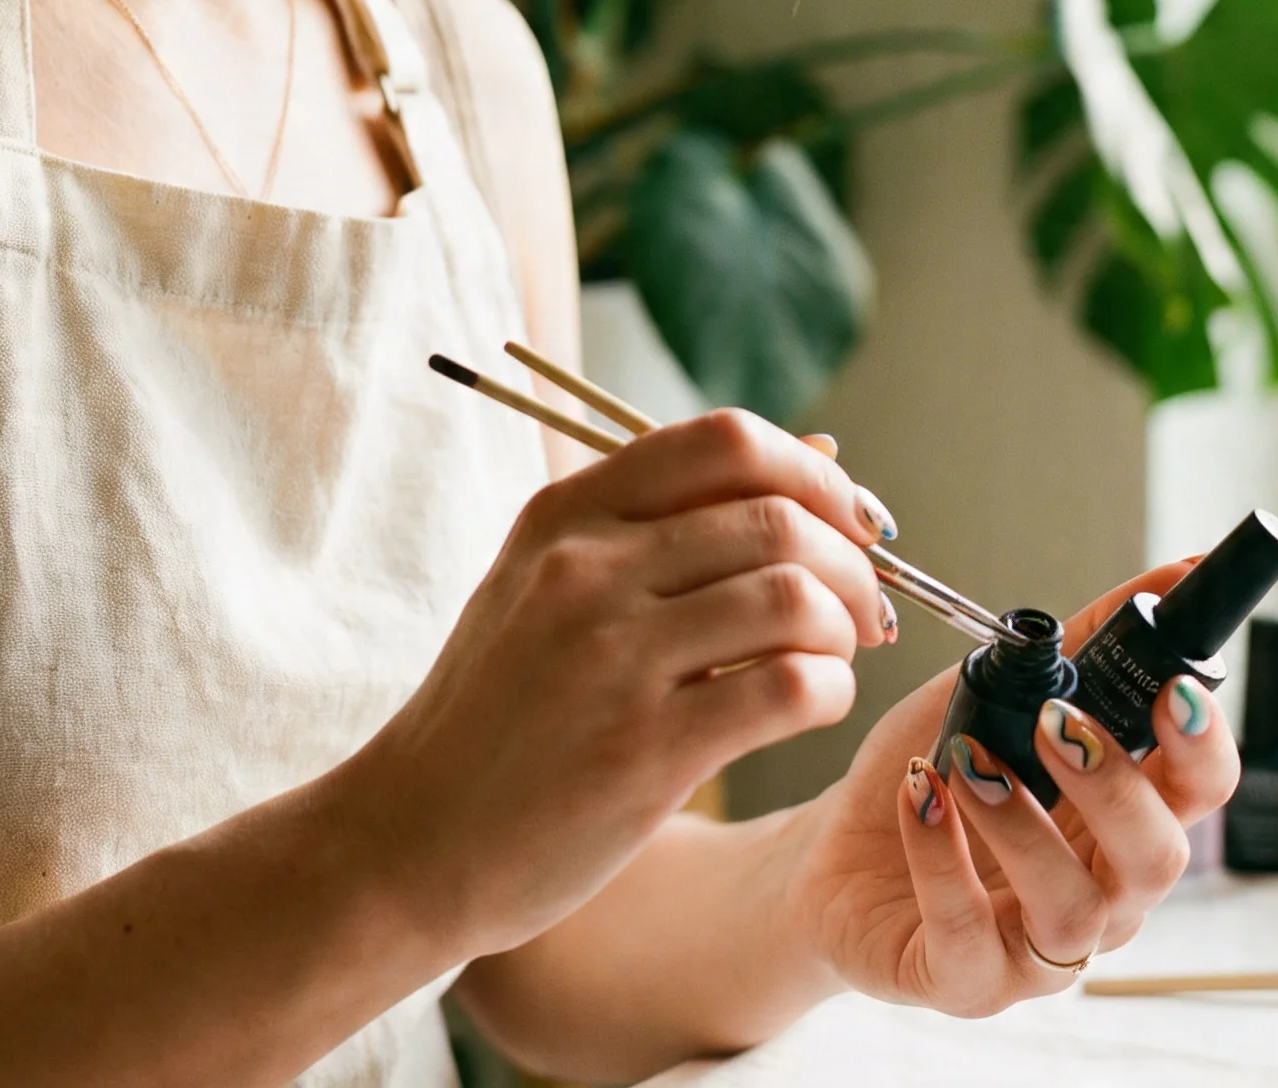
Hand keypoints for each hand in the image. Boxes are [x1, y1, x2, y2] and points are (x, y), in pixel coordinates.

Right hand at [337, 410, 897, 960]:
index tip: (849, 520)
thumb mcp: (553, 580)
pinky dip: (830, 691)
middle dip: (850, 558)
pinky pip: (787, 688)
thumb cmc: (500, 706)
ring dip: (846, 627)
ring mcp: (613, 658)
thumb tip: (822, 450)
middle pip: (776, 516)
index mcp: (567, 513)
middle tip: (864, 605)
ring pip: (794, 597)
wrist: (412, 836)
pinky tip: (814, 706)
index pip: (725, 441)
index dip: (814, 471)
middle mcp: (588, 569)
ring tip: (837, 657)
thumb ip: (676, 514)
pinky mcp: (644, 749)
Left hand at [785, 560, 1240, 1014]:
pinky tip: (921, 800)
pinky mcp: (964, 981)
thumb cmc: (938, 767)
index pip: (1201, 791)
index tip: (1173, 689)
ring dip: (1021, 823)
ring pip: (1071, 909)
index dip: (1203, 744)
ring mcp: (1037, 948)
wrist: (838, 848)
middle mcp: (1100, 893)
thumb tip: (1180, 571)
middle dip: (1114, 784)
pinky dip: (943, 862)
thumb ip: (1087, 643)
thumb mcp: (1005, 692)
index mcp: (1121, 817)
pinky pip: (969, 939)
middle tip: (1056, 721)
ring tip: (967, 760)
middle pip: (1158, 859)